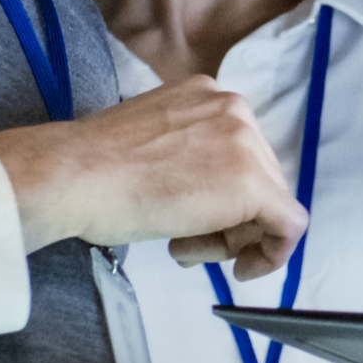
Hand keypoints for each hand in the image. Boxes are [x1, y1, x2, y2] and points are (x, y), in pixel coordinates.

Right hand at [0, 76, 307, 280]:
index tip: (200, 221)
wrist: (72, 176)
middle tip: (187, 241)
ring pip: (271, 205)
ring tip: (183, 245)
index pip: (239, 155)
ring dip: (233, 238)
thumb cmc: (93, 171)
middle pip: (260, 179)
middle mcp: (234, 109)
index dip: (223, 198)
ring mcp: (247, 142)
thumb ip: (189, 156)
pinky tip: (240, 268)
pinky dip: (272, 254)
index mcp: (207, 95)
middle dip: (230, 220)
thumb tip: (211, 192)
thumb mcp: (152, 144)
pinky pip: (289, 226)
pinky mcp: (253, 183)